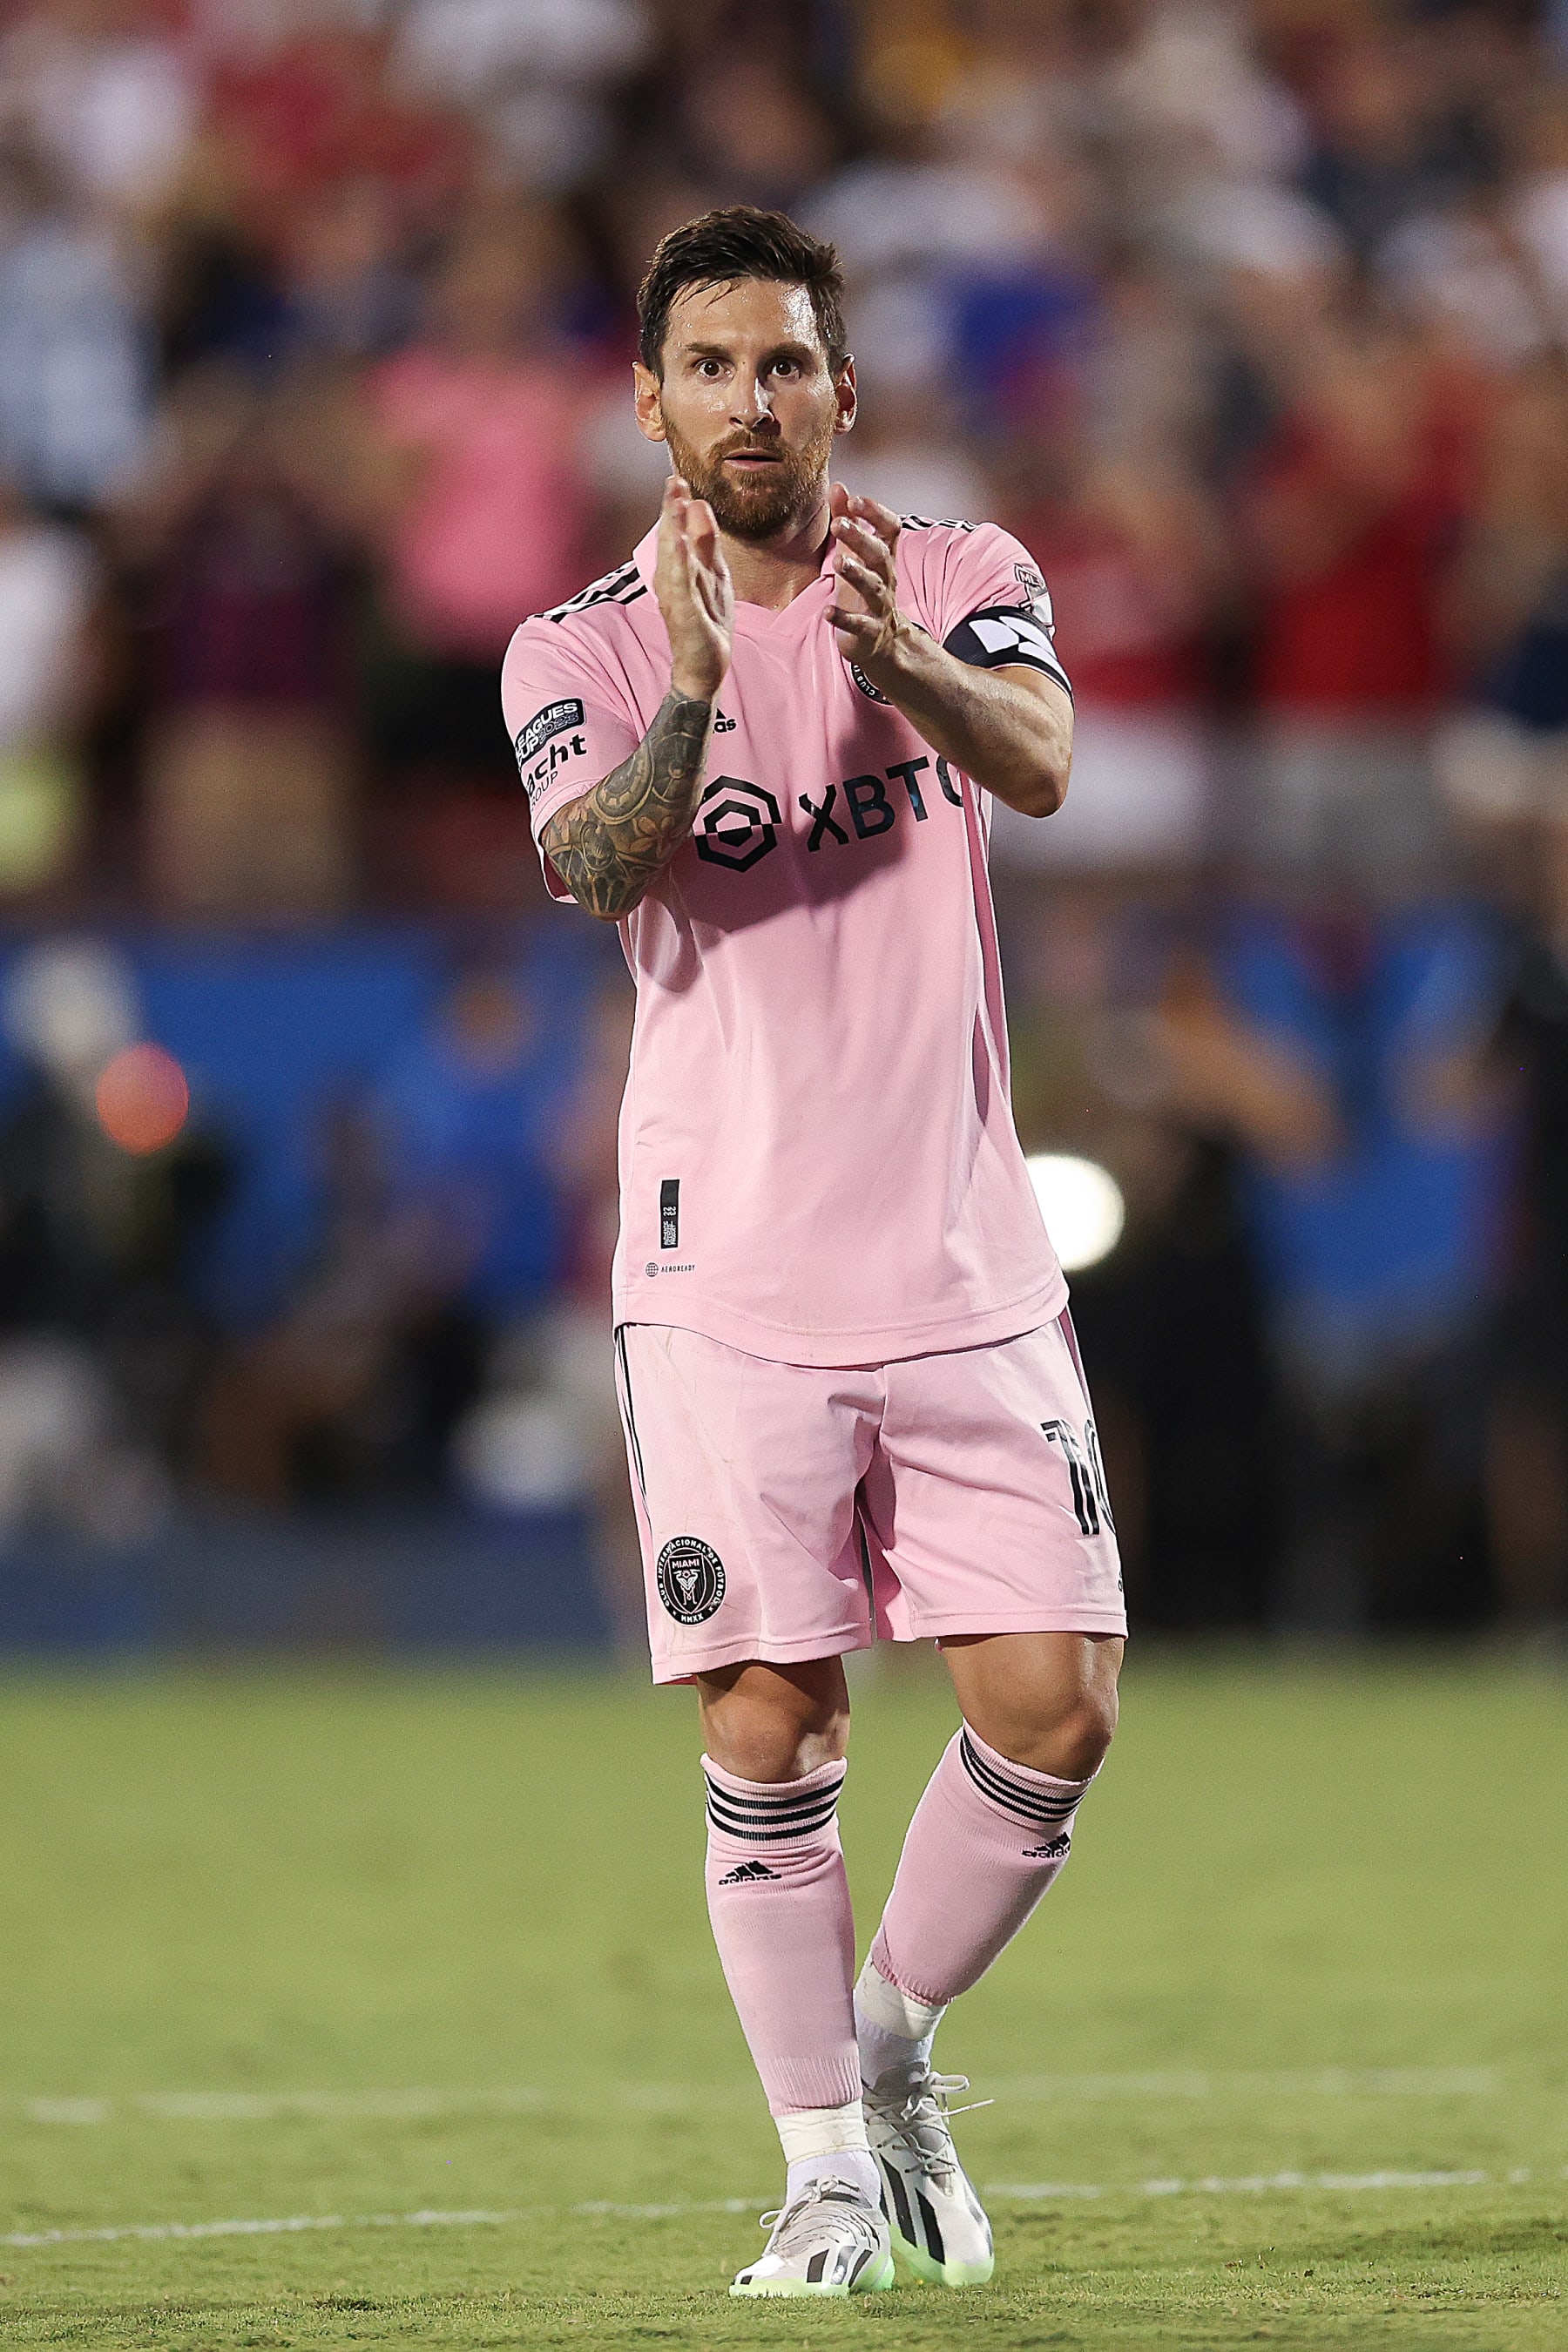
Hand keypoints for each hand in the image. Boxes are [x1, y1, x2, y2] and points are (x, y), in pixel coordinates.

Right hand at [655, 475, 733, 702]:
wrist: (704, 667)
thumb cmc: (707, 620)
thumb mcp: (713, 573)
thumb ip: (706, 541)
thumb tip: (699, 503)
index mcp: (681, 567)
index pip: (677, 528)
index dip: (677, 503)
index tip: (679, 477)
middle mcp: (672, 578)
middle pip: (671, 537)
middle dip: (671, 509)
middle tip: (674, 480)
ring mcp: (676, 597)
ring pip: (673, 557)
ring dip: (673, 529)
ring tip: (675, 502)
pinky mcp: (684, 615)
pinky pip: (681, 586)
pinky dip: (679, 565)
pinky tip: (679, 545)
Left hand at [826, 485, 906, 673]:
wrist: (881, 641)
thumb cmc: (864, 590)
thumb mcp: (856, 553)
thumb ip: (847, 519)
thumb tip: (838, 485)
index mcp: (883, 557)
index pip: (890, 528)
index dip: (875, 513)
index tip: (855, 499)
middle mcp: (885, 578)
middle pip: (879, 555)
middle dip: (861, 538)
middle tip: (839, 524)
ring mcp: (879, 606)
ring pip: (873, 587)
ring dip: (856, 574)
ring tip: (838, 562)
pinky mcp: (868, 631)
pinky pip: (858, 624)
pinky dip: (843, 618)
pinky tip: (827, 612)